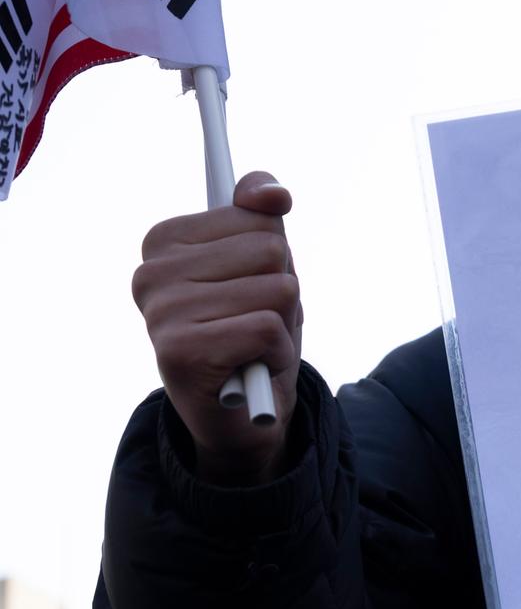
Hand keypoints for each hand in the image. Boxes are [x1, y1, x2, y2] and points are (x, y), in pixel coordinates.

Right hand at [132, 171, 301, 483]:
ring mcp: (160, 312)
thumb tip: (272, 194)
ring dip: (282, 324)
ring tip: (251, 345)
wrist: (247, 414)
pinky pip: (269, 328)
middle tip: (252, 321)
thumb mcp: (267, 263)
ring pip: (277, 289)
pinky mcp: (179, 352)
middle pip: (272, 249)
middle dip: (281, 289)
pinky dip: (277, 353)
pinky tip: (250, 368)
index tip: (246, 285)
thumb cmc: (254, 327)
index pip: (259, 214)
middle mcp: (151, 272)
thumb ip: (263, 211)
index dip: (273, 255)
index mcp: (163, 240)